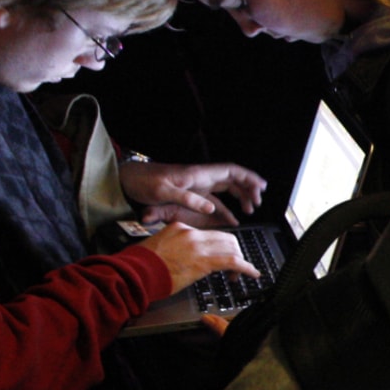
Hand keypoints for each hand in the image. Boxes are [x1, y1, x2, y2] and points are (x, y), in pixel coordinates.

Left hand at [120, 160, 265, 228]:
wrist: (129, 182)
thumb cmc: (144, 183)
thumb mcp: (164, 192)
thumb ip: (187, 199)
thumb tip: (211, 209)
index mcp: (198, 175)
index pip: (230, 171)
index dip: (248, 177)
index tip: (261, 186)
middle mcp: (201, 178)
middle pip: (232, 179)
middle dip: (248, 189)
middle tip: (258, 202)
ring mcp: (197, 186)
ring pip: (226, 189)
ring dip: (240, 197)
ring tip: (250, 209)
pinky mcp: (192, 195)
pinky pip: (215, 200)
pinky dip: (226, 208)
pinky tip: (232, 218)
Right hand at [138, 222, 258, 294]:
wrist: (135, 272)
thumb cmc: (142, 265)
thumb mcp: (159, 247)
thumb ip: (176, 248)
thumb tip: (186, 258)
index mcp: (180, 227)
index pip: (209, 234)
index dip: (220, 246)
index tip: (220, 257)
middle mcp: (191, 233)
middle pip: (225, 238)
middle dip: (234, 251)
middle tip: (234, 266)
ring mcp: (198, 246)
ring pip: (232, 248)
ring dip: (240, 261)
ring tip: (241, 273)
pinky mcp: (204, 261)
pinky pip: (233, 261)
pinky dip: (246, 267)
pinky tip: (252, 273)